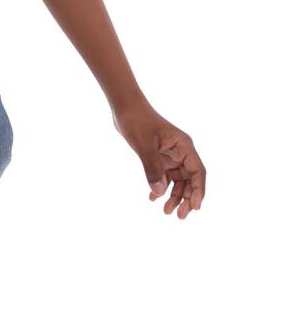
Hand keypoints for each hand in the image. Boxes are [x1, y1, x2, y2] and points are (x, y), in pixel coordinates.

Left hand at [112, 101, 205, 218]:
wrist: (125, 109)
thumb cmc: (137, 122)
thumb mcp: (144, 146)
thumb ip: (152, 169)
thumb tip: (159, 193)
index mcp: (184, 147)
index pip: (198, 172)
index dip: (199, 190)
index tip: (195, 207)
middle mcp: (181, 152)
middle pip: (190, 179)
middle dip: (186, 198)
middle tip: (179, 216)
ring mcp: (171, 156)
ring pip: (178, 181)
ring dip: (173, 196)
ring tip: (166, 212)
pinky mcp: (160, 158)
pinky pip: (165, 177)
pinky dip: (161, 188)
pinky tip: (153, 198)